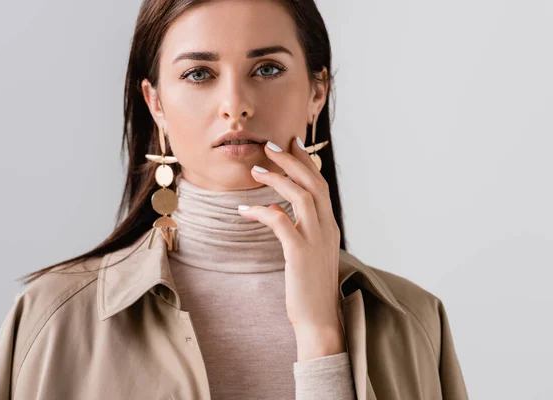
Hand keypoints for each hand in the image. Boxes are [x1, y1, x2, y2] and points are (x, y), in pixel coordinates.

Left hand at [237, 136, 342, 336]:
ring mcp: (315, 239)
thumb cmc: (309, 289)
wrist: (318, 321)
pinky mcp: (300, 252)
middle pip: (313, 183)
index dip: (306, 162)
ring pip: (301, 196)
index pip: (320, 185)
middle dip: (292, 159)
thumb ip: (297, 230)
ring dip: (278, 178)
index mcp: (329, 227)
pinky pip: (279, 221)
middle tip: (271, 144)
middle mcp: (327, 228)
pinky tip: (244, 210)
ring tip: (257, 168)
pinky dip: (261, 211)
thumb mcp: (307, 254)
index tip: (293, 143)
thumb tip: (276, 212)